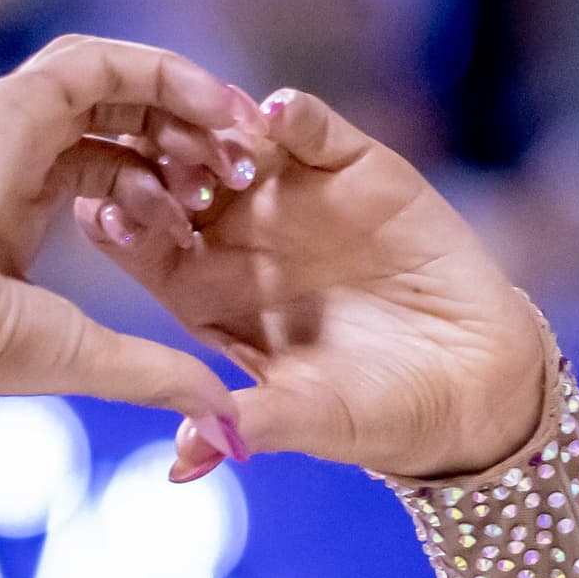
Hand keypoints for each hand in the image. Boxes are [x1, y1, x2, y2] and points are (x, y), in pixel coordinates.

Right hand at [0, 34, 261, 430]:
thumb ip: (156, 377)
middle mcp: (21, 155)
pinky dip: (163, 73)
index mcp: (24, 205)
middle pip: (124, 120)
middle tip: (247, 169)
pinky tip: (212, 103)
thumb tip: (225, 424)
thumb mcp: (88, 357)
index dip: (174, 182)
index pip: (114, 167)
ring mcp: (17, 123)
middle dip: (192, 136)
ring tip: (239, 133)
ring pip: (118, 82)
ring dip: (184, 99)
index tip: (223, 209)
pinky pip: (105, 63)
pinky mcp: (19, 101)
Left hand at [79, 87, 551, 482]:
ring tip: (219, 138)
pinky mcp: (353, 168)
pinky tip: (280, 113)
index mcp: (202, 290)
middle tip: (154, 158)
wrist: (472, 382)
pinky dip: (296, 115)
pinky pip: (314, 130)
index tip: (106, 215)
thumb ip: (251, 423)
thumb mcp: (310, 418)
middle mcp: (237, 234)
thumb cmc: (376, 411)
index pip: (142, 244)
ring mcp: (292, 194)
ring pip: (234, 140)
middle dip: (157, 159)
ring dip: (219, 130)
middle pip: (173, 175)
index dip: (121, 225)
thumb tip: (183, 463)